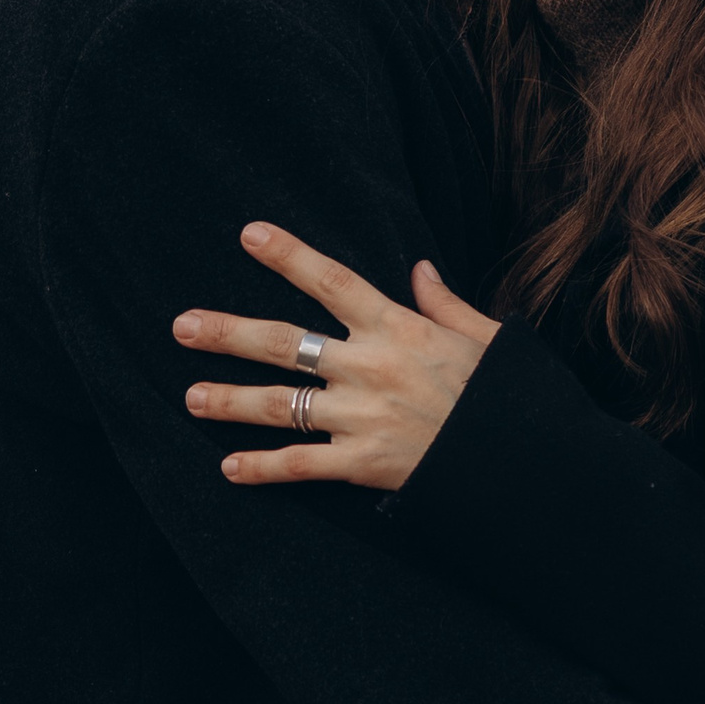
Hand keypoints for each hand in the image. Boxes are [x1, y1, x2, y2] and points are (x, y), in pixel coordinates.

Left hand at [172, 222, 499, 490]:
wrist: (524, 464)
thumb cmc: (505, 396)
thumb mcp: (485, 337)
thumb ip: (445, 304)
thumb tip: (419, 268)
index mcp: (397, 328)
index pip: (331, 281)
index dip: (288, 255)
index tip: (249, 234)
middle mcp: (370, 368)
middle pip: (283, 344)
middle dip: (227, 334)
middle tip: (181, 326)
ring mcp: (362, 417)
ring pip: (280, 406)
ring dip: (230, 401)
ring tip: (190, 396)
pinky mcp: (363, 463)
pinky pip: (302, 465)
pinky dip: (263, 469)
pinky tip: (229, 468)